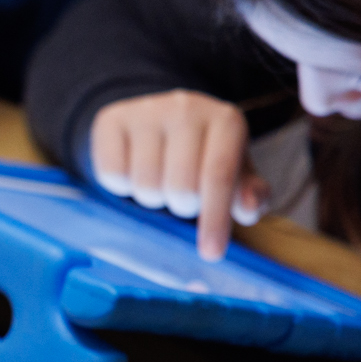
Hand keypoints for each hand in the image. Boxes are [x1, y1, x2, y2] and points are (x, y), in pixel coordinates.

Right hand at [90, 90, 270, 260]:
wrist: (158, 120)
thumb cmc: (203, 155)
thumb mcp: (234, 172)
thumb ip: (249, 195)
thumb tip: (247, 209)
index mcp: (226, 120)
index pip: (218, 176)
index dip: (214, 218)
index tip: (211, 253)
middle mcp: (186, 108)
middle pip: (180, 186)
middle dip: (181, 206)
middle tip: (182, 197)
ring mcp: (146, 111)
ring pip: (144, 184)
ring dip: (151, 198)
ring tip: (158, 182)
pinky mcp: (111, 119)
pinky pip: (112, 175)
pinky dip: (121, 187)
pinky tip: (132, 172)